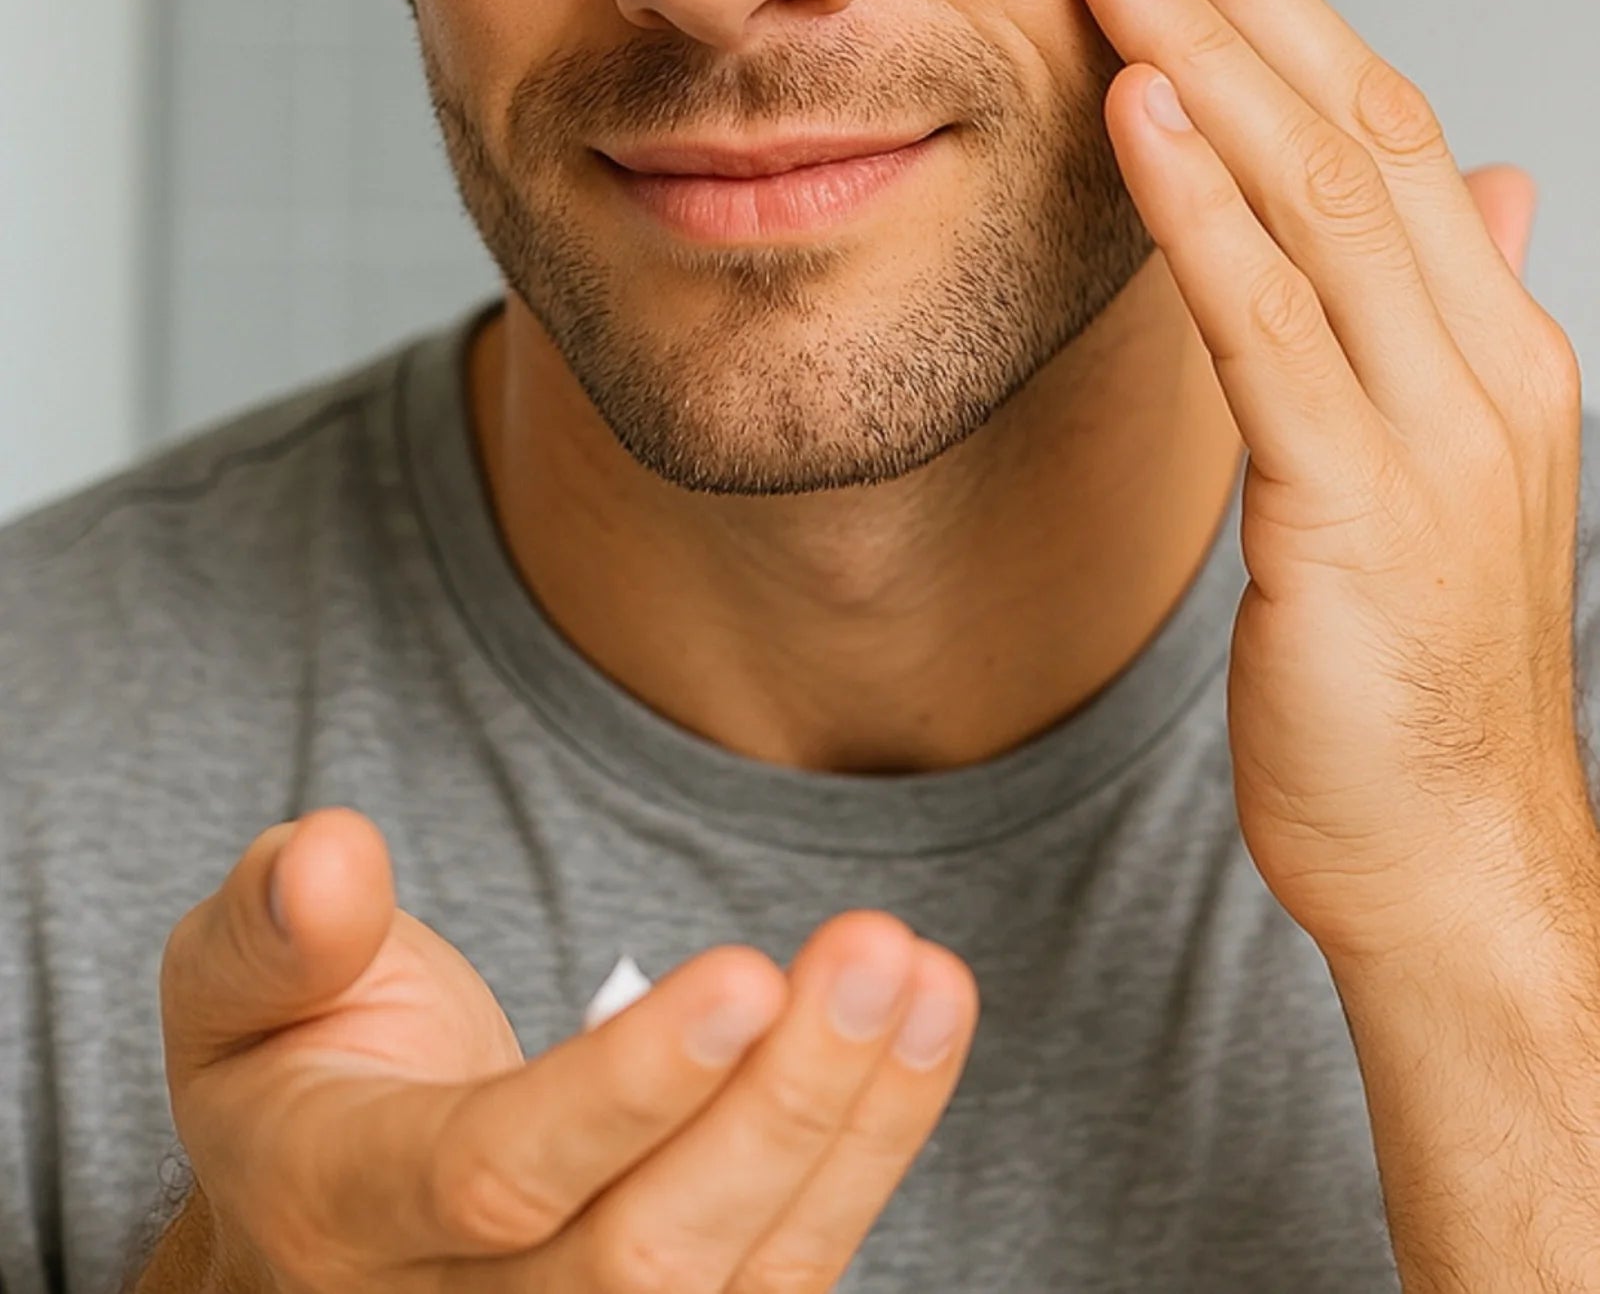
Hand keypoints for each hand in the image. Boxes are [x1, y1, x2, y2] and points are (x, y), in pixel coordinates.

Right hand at [154, 805, 977, 1288]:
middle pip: (644, 1262)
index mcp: (340, 1215)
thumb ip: (273, 929)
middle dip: (781, 1109)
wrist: (325, 1214)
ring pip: (737, 1287)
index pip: (497, 1177)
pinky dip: (867, 1155)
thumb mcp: (234, 986)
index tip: (746, 976)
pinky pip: (780, 1279)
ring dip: (852, 1130)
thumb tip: (329, 857)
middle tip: (877, 951)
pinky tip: (923, 1030)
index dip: (627, 1091)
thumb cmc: (296, 1069)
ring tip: (926, 979)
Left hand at [1069, 0, 1593, 971]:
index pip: (1395, 129)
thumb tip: (1493, 184)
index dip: (1294, 10)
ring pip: (1320, 196)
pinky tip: (1133, 113)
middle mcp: (1487, 360)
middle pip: (1363, 127)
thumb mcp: (1444, 470)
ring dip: (1208, 60)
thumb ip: (1455, 314)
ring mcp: (1437, 430)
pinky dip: (1200, 207)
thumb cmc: (1417, 669)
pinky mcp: (1358, 505)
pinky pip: (1269, 322)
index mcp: (1498, 341)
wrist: (1455, 862)